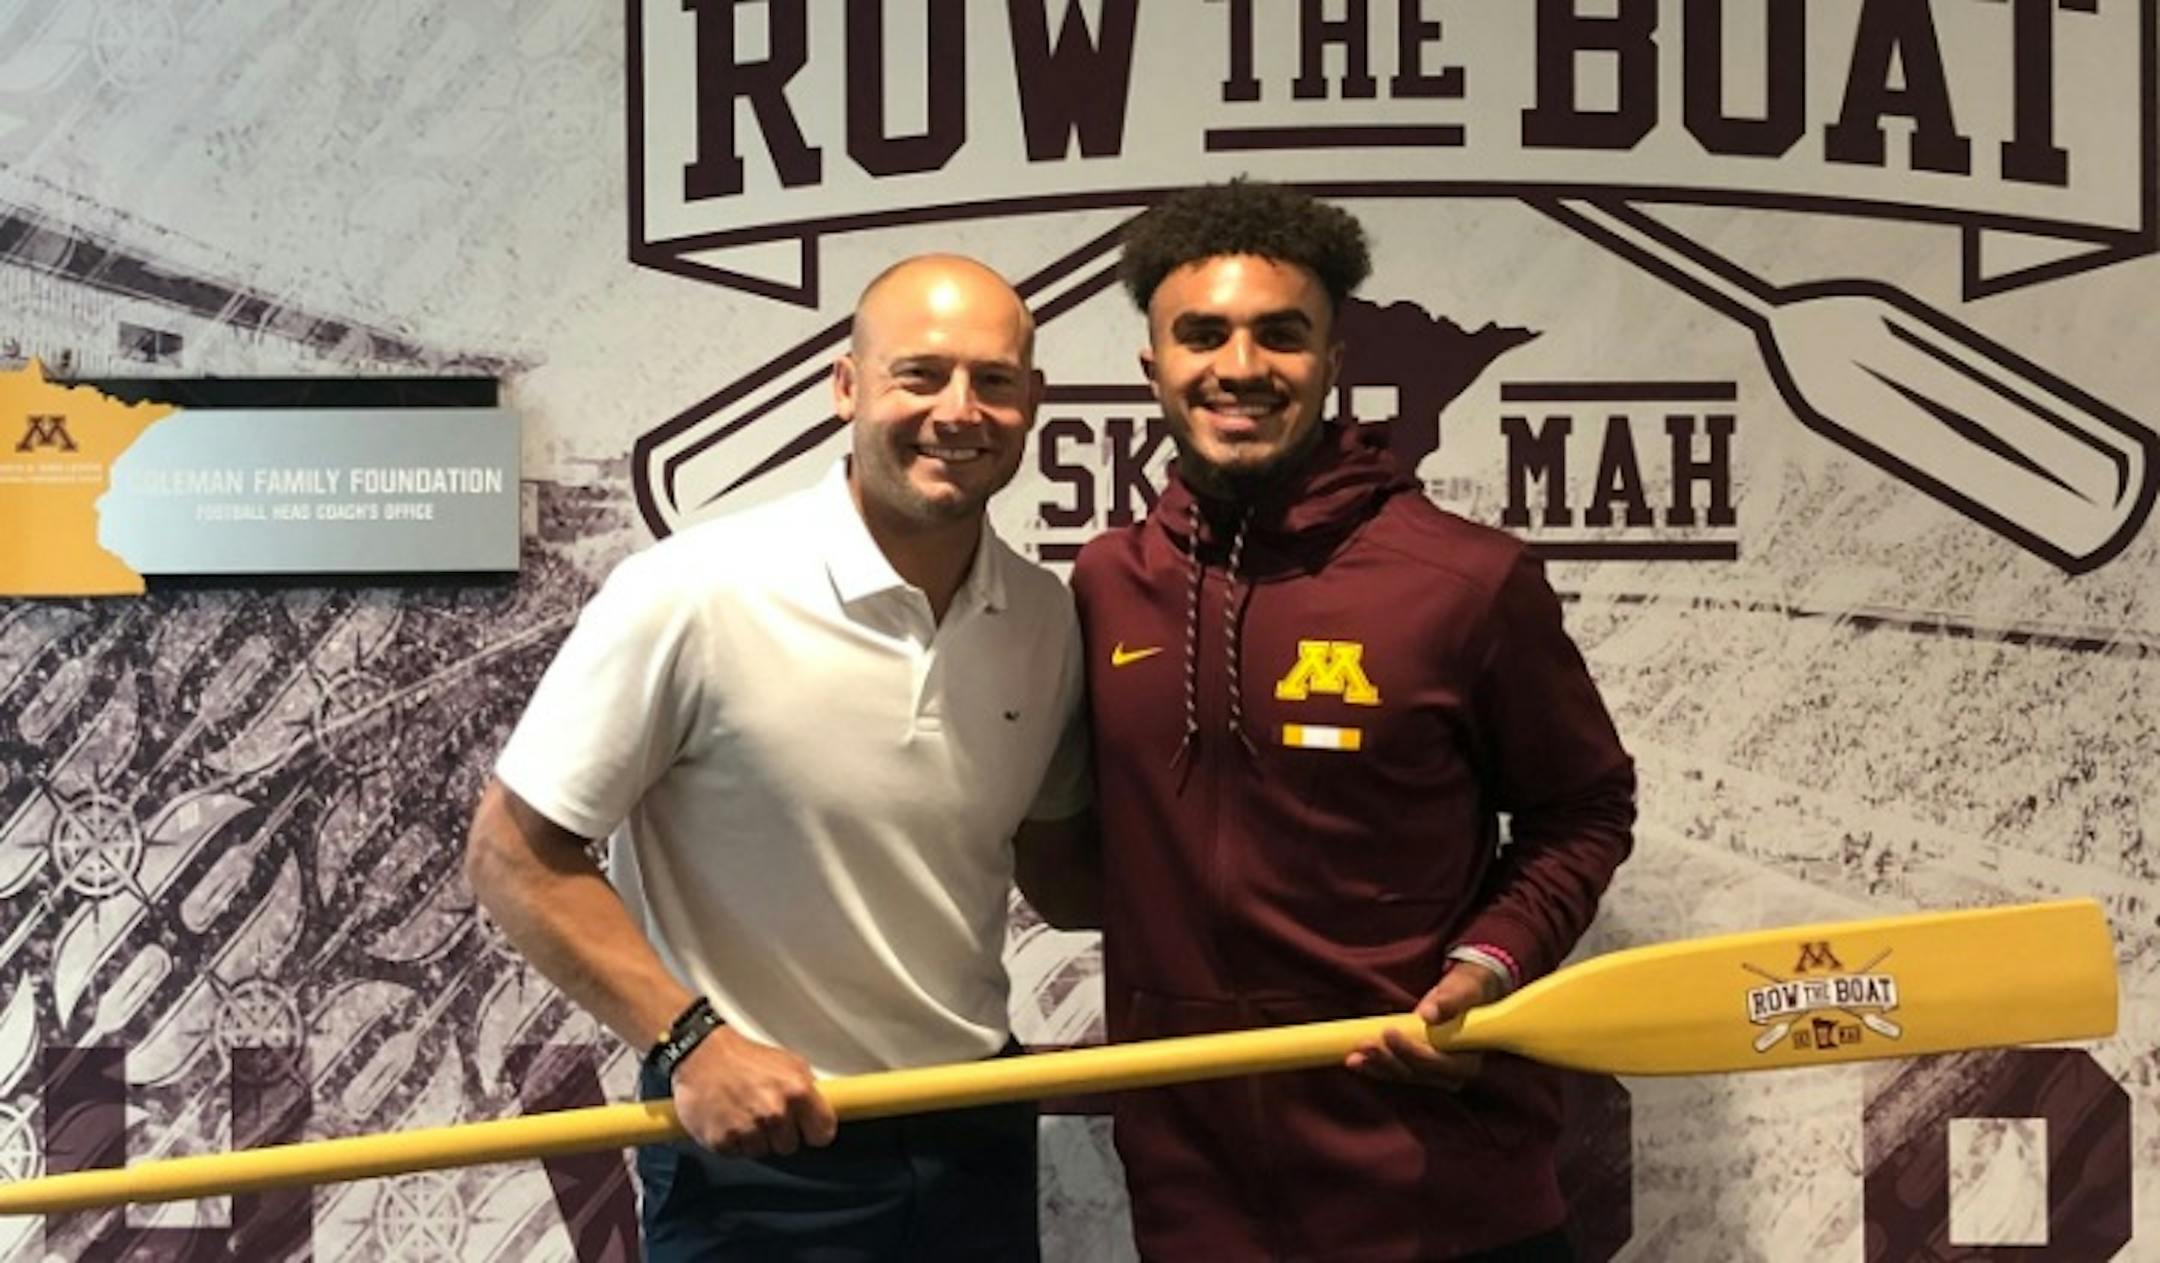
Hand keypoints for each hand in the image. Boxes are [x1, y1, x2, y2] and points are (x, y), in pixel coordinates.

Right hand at [668, 1027, 837, 1157]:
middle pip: (790, 1147)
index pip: (823, 1134)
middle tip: (764, 1113)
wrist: (701, 1054)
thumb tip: (821, 1111)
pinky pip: (736, 1154)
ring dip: (754, 1138)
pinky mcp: (722, 1140)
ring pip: (762, 1152)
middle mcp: (775, 1112)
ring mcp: (748, 1128)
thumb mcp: (789, 1063)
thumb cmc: (744, 1057)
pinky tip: (728, 1119)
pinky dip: (732, 1141)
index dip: (814, 1132)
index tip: (807, 1129)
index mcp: (797, 1091)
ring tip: (743, 1113)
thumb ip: (808, 1089)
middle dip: (780, 1134)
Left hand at [1345, 960, 1505, 1088]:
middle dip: (1387, 1060)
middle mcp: (1450, 1074)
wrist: (1463, 994)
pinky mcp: (1415, 1067)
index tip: (1390, 1032)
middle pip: (1415, 1073)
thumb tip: (1429, 1015)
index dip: (1412, 1052)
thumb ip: (1452, 999)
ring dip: (1376, 1066)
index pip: (1437, 1063)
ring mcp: (1431, 1073)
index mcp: (1468, 1059)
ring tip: (1353, 1056)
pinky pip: (1393, 1071)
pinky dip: (1373, 1066)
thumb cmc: (1467, 990)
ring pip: (1400, 1075)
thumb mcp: (1465, 987)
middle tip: (1364, 1043)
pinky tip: (1354, 1060)